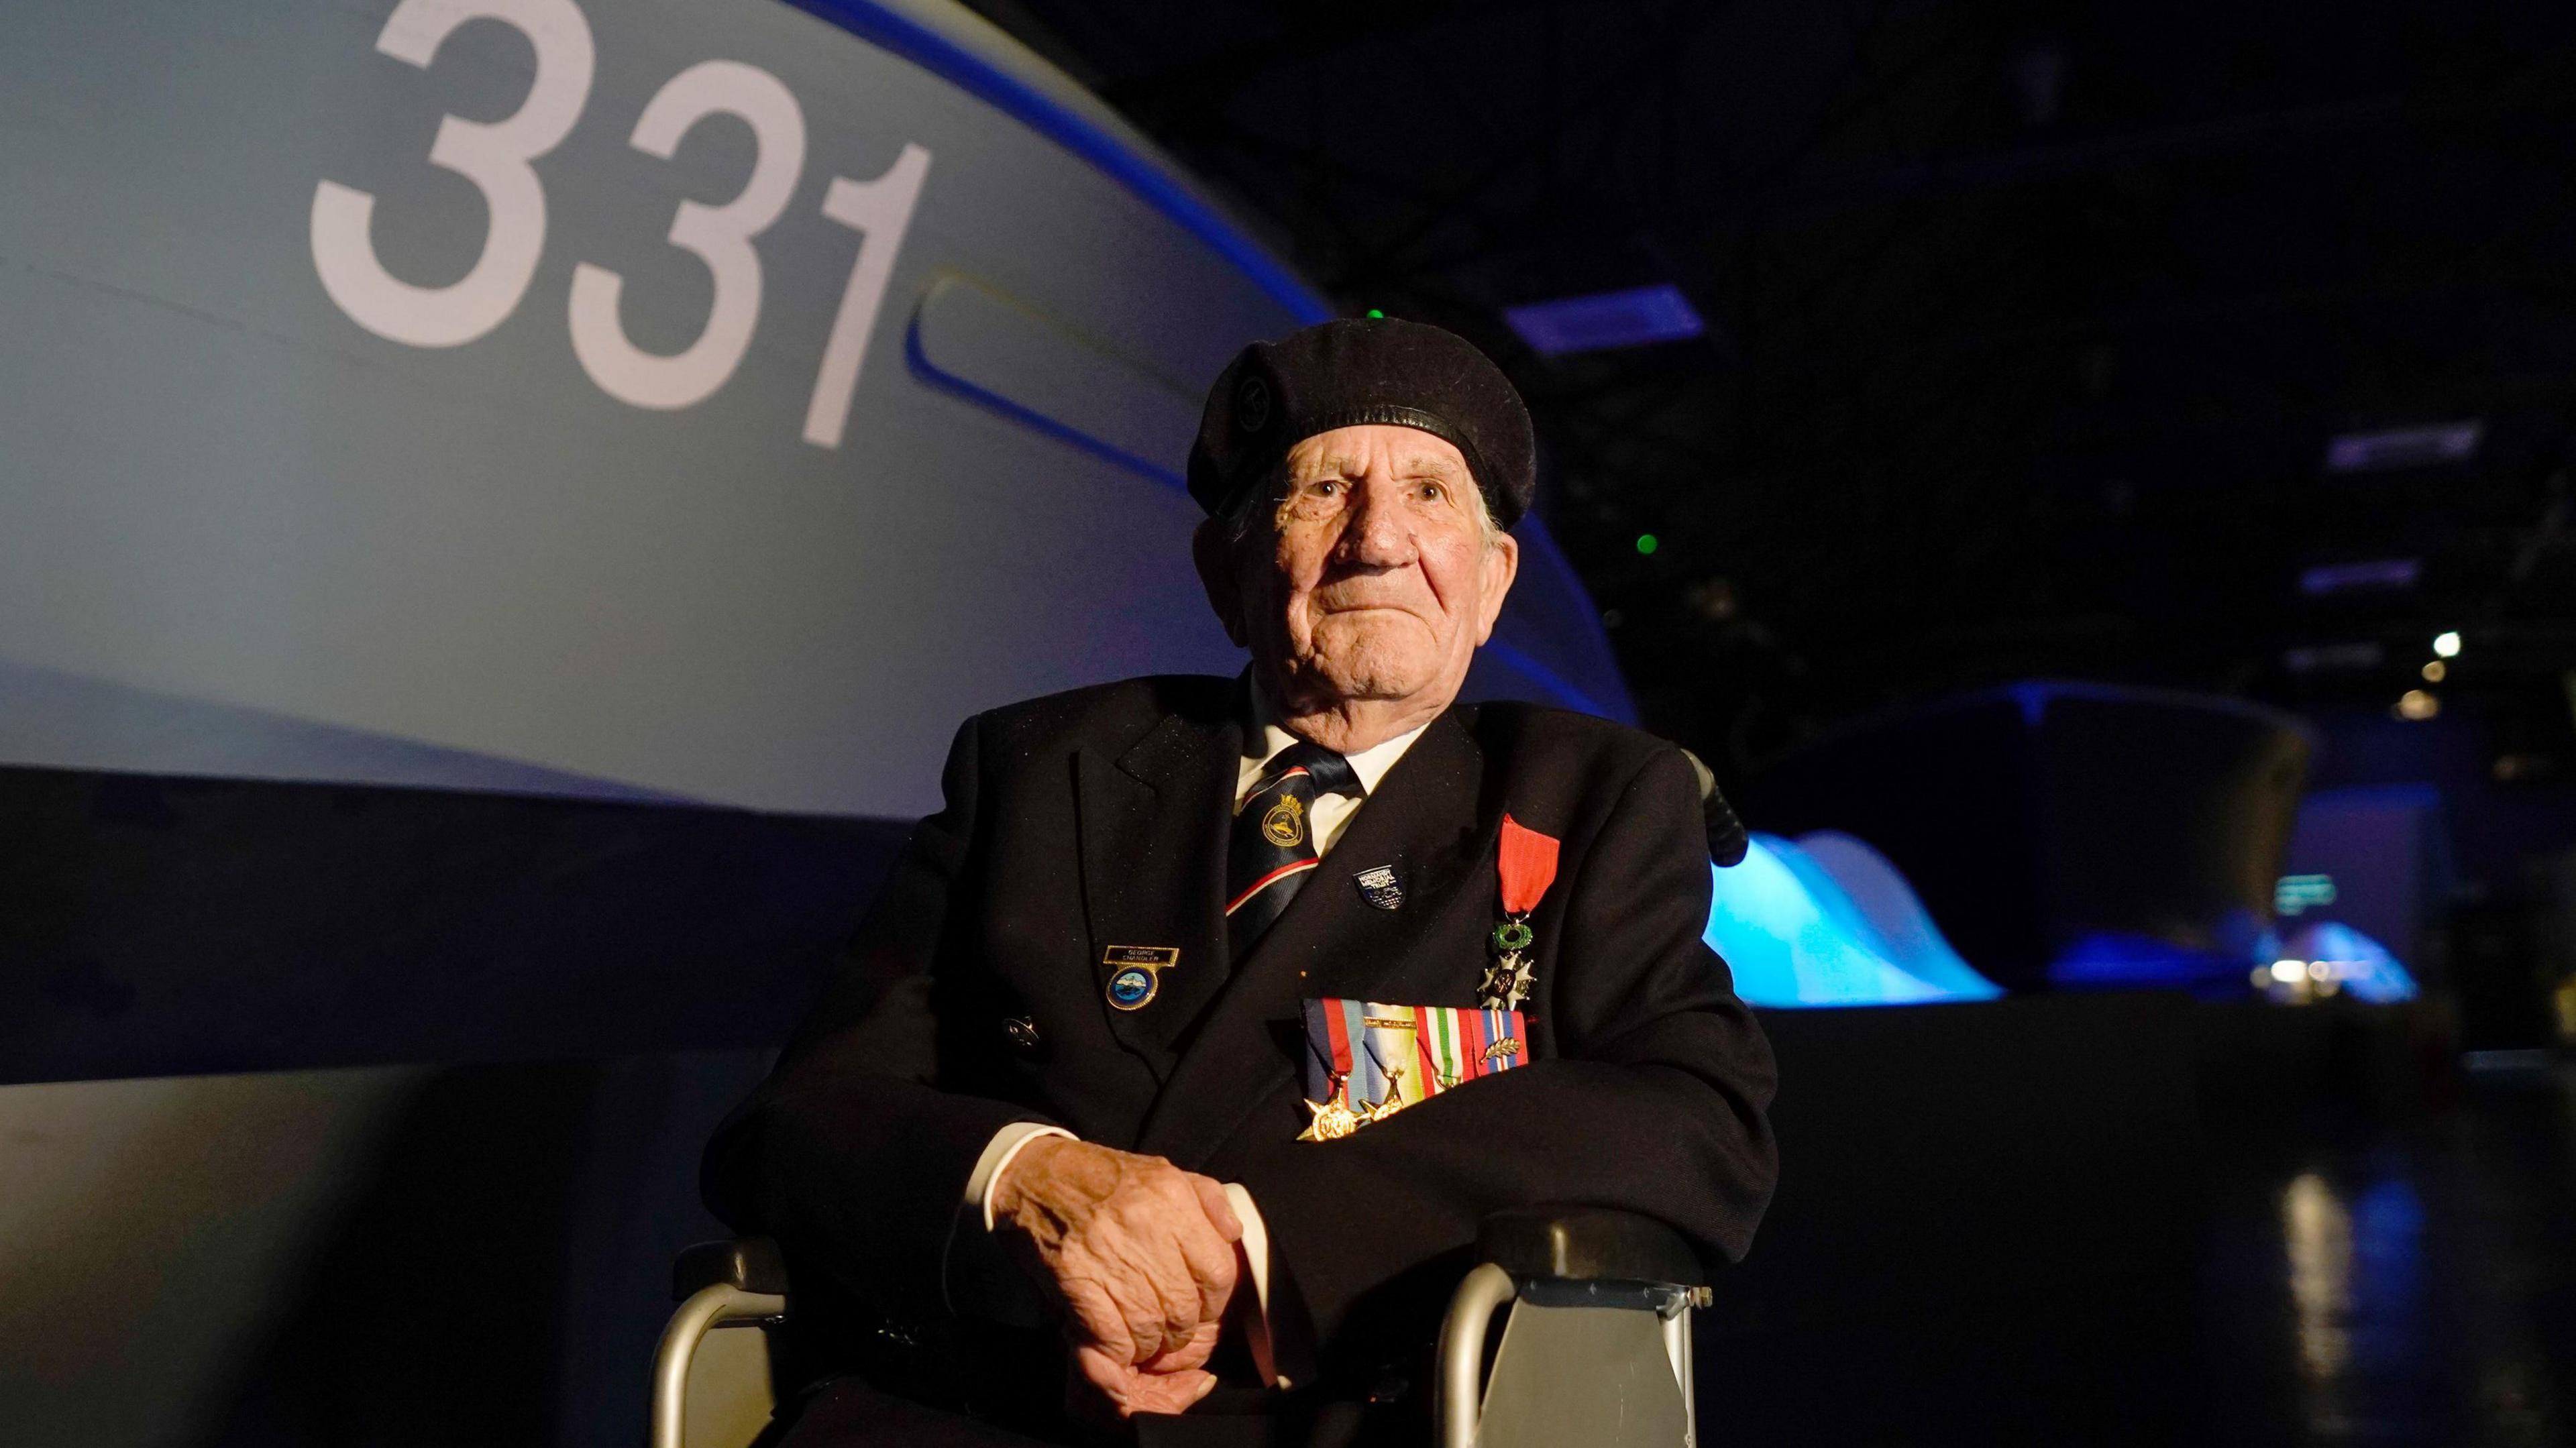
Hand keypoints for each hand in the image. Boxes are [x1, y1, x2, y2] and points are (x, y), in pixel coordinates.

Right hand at [990, 1137, 1242, 1412]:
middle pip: (1185, 1308)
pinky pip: (1111, 1335)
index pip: (1218, 1272)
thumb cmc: (1103, 1179)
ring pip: (1151, 1327)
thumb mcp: (1164, 1172)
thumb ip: (1209, 1201)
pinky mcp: (1075, 1276)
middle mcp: (1145, 1224)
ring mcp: (1108, 1252)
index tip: (1200, 1308)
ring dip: (1149, 1344)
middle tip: (1167, 1329)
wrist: (1033, 1175)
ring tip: (1141, 1336)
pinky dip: (1117, 1349)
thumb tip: (1234, 1235)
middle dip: (1180, 1330)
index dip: (1214, 1303)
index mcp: (1172, 1197)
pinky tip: (1115, 1340)